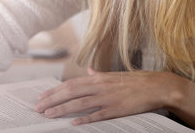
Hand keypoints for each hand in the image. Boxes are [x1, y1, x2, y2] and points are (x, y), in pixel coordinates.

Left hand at [35, 67, 187, 125]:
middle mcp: (99, 86)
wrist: (155, 86)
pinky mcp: (116, 109)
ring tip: (48, 114)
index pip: (71, 83)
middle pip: (70, 92)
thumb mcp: (114, 76)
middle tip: (38, 107)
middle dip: (52, 100)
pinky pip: (97, 115)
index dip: (55, 90)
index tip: (42, 97)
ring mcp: (107, 97)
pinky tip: (74, 124)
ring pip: (79, 103)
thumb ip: (99, 74)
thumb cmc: (135, 82)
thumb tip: (89, 70)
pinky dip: (85, 119)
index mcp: (98, 78)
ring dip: (62, 109)